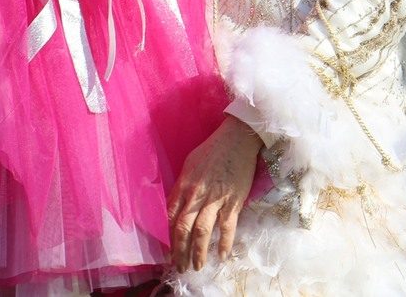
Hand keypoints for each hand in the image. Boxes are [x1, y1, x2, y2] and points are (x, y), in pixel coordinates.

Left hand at [169, 115, 260, 270]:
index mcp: (184, 184)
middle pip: (183, 228)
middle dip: (179, 251)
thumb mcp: (190, 164)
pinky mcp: (233, 201)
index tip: (168, 250)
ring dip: (198, 252)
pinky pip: (227, 227)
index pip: (171, 216)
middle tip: (179, 266)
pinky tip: (221, 255)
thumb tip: (176, 205)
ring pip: (202, 231)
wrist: (238, 138)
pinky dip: (223, 243)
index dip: (168, 236)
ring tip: (196, 266)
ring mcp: (215, 199)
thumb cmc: (213, 149)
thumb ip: (183, 186)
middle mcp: (197, 194)